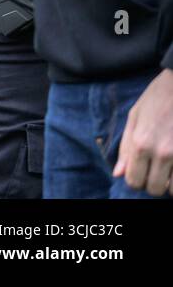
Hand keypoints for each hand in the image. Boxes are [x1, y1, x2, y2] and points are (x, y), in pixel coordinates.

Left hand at [113, 68, 172, 195]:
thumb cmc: (156, 98)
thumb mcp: (134, 118)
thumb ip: (125, 148)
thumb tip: (118, 173)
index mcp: (140, 143)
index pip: (133, 180)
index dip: (134, 179)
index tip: (139, 172)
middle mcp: (161, 153)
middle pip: (154, 188)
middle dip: (151, 183)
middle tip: (153, 171)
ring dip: (169, 183)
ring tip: (167, 170)